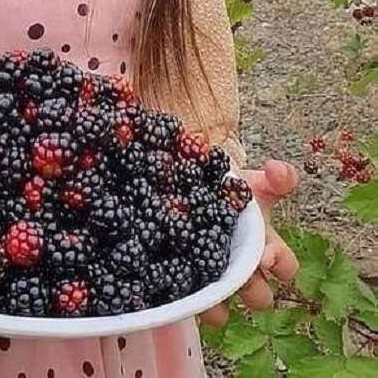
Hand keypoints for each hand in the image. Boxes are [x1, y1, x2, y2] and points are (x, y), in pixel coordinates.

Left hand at [199, 159, 299, 327]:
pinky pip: (198, 303)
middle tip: (237, 275)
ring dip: (223, 299)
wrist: (193, 188)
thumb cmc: (231, 189)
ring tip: (212, 291)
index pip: (285, 266)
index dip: (279, 263)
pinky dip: (195, 302)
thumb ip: (274, 176)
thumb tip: (279, 170)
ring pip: (225, 303)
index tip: (266, 256)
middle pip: (261, 295)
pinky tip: (188, 294)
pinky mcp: (193, 284)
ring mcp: (220, 279)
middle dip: (253, 289)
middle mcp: (247, 269)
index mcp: (267, 247)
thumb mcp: (254, 180)